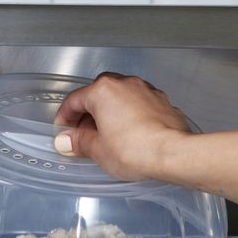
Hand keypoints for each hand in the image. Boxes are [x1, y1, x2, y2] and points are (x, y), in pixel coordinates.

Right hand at [53, 72, 191, 179]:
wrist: (173, 154)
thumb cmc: (136, 149)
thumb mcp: (97, 150)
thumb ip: (78, 142)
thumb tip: (67, 141)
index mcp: (103, 91)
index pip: (74, 100)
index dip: (65, 118)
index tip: (64, 132)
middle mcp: (125, 84)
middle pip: (97, 94)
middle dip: (88, 114)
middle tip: (84, 134)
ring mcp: (146, 90)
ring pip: (120, 97)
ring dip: (110, 113)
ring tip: (107, 136)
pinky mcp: (162, 102)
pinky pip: (138, 104)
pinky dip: (129, 115)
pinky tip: (129, 134)